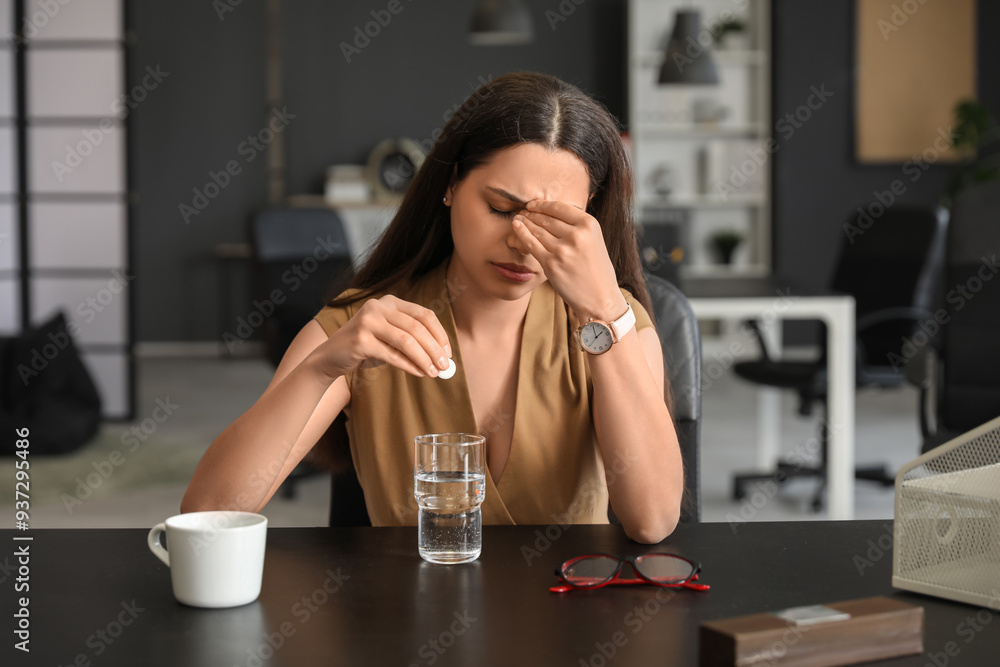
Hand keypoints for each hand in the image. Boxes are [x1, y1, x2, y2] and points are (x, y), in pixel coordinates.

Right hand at [308, 295, 451, 379]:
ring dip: (424, 359)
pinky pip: (392, 355)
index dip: (439, 333)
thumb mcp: (390, 338)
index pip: (423, 314)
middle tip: (445, 366)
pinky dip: (409, 366)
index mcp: (389, 302)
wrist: (331, 357)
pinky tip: (419, 373)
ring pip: (406, 341)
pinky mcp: (360, 340)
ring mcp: (367, 322)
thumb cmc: (366, 347)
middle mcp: (378, 307)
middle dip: (434, 349)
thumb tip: (442, 357)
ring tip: (434, 372)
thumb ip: (413, 341)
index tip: (448, 352)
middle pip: (417, 327)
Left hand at [511, 199, 625, 320]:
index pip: (560, 207)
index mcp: (589, 225)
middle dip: (532, 213)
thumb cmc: (597, 270)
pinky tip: (516, 227)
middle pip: (547, 218)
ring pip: (537, 230)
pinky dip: (521, 234)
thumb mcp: (594, 240)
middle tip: (522, 211)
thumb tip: (552, 213)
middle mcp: (576, 235)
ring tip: (518, 218)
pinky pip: (531, 244)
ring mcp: (562, 250)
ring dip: (525, 222)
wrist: (600, 298)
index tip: (533, 204)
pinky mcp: (551, 264)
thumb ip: (577, 227)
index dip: (542, 204)